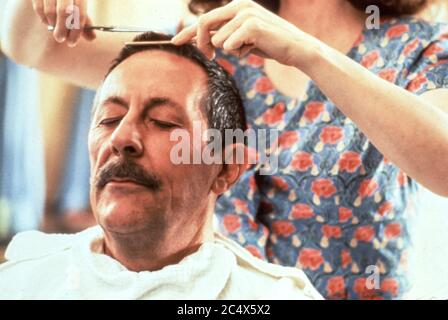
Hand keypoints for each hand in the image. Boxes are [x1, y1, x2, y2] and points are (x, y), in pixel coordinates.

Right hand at [31, 0, 94, 46]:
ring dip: (53, 24)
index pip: (80, 13)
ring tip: (54, 28)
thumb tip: (92, 38)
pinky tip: (47, 21)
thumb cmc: (70, 1)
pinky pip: (38, 8)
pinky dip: (43, 18)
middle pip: (64, 12)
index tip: (72, 42)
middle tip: (60, 39)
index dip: (77, 30)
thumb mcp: (79, 6)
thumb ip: (85, 21)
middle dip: (62, 29)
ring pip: (50, 11)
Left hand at [172, 0, 319, 67]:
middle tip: (208, 56)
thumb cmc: (268, 44)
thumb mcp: (242, 39)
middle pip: (204, 23)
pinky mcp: (251, 24)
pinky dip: (240, 52)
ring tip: (249, 48)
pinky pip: (230, 45)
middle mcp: (239, 5)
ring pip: (218, 39)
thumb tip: (200, 40)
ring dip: (231, 50)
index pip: (205, 18)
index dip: (188, 31)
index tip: (174, 41)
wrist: (294, 48)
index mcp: (235, 7)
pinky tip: (254, 49)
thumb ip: (223, 36)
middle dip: (201, 43)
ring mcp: (245, 13)